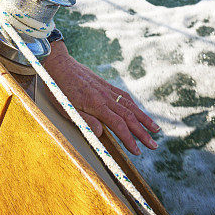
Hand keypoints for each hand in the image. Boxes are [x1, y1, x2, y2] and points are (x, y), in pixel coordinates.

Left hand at [43, 40, 159, 155]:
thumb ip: (84, 120)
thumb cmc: (58, 89)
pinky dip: (134, 104)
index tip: (137, 151)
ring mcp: (106, 89)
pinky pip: (123, 95)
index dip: (129, 139)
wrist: (59, 64)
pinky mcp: (105, 85)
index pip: (118, 124)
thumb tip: (101, 133)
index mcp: (95, 104)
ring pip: (129, 105)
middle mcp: (104, 96)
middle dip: (142, 132)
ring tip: (155, 129)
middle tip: (154, 145)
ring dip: (143, 118)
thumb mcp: (65, 108)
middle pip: (129, 116)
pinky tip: (139, 111)